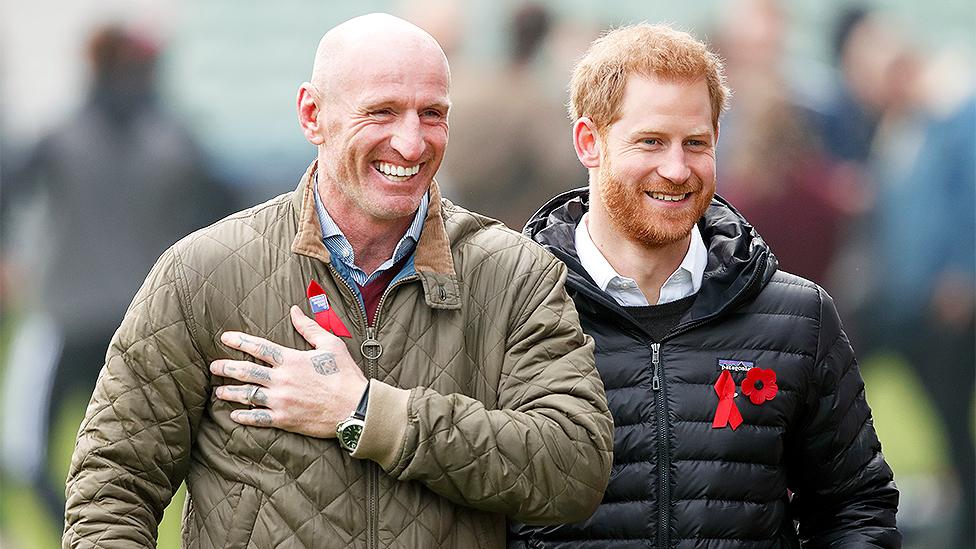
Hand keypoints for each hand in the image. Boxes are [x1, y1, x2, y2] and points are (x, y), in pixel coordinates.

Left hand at [211, 305, 367, 437]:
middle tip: (213, 367)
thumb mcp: (331, 345)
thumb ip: (309, 328)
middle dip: (227, 368)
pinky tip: (234, 415)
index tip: (225, 338)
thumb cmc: (345, 375)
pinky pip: (258, 418)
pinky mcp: (285, 419)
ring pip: (248, 395)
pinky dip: (244, 417)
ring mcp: (281, 401)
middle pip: (246, 371)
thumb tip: (294, 310)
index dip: (239, 341)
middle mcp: (281, 380)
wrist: (354, 408)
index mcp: (291, 360)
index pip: (259, 348)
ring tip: (219, 391)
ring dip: (231, 393)